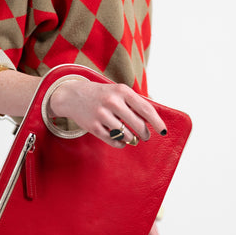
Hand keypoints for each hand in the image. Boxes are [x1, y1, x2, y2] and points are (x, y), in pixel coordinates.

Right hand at [48, 77, 166, 148]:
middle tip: (145, 136)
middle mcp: (112, 102)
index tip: (163, 131)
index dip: (157, 122)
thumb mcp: (118, 91)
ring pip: (126, 135)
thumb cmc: (102, 94)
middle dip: (144, 133)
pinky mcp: (93, 127)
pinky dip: (120, 143)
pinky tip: (121, 141)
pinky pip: (113, 141)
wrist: (72, 95)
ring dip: (132, 139)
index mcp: (122, 91)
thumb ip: (135, 102)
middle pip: (138, 125)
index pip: (146, 109)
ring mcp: (101, 115)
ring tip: (132, 137)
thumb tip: (155, 118)